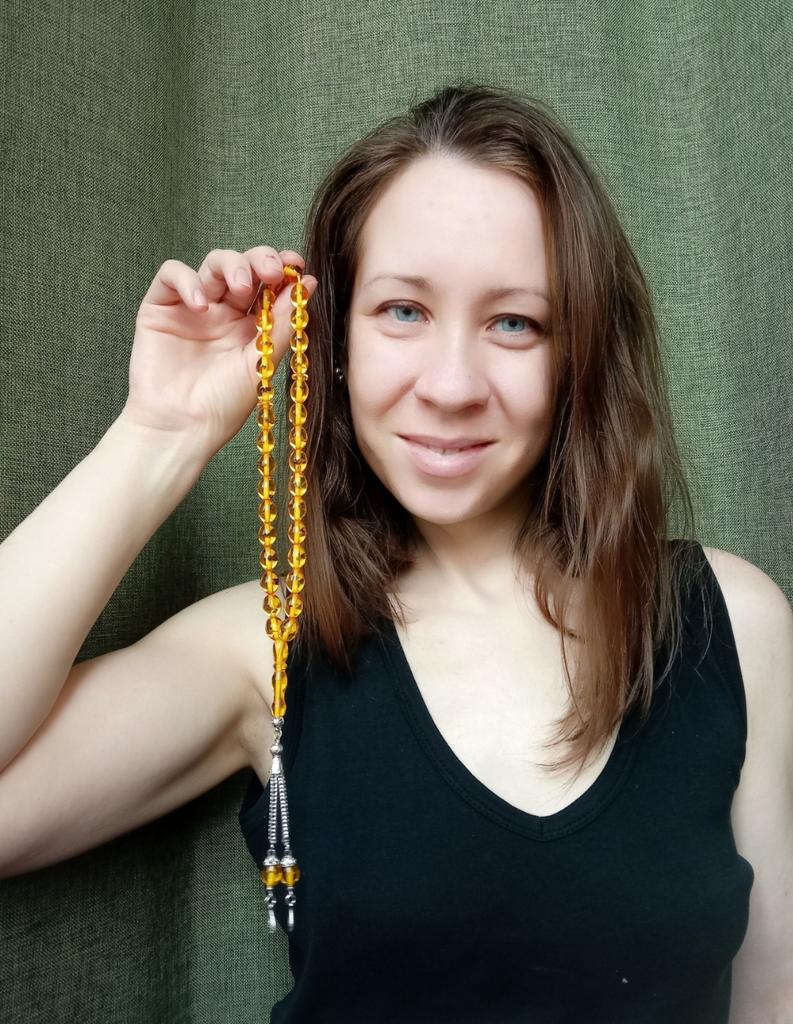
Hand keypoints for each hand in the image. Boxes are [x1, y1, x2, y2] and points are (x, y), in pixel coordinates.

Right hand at [120, 246, 317, 457]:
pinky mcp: (160, 308)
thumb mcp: (261, 363)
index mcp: (251, 326)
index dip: (283, 268)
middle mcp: (223, 312)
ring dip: (231, 265)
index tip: (296, 265)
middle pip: (244, 267)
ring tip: (240, 287)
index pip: (269, 285)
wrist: (181, 428)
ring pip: (212, 264)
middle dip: (260, 260)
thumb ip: (282, 323)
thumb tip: (308, 283)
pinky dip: (188, 280)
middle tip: (272, 272)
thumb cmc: (222, 405)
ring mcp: (192, 308)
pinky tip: (202, 305)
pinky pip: (172, 275)